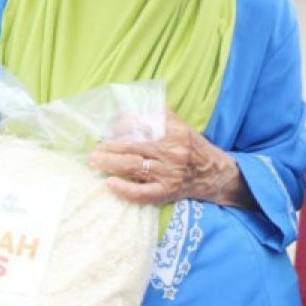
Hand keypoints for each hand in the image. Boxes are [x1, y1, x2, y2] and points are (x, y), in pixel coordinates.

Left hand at [89, 111, 253, 207]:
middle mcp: (172, 151)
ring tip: (94, 160)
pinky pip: (142, 193)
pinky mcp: (166, 191)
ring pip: (133, 167)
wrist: (212, 173)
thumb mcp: (179, 125)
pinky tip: (110, 184)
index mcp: (174, 131)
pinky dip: (124, 189)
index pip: (140, 126)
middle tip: (93, 148)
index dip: (119, 127)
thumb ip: (156, 116)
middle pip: (132, 146)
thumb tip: (124, 112)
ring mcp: (168, 173)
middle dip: (108, 146)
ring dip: (109, 163)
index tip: (106, 130)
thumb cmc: (190, 146)